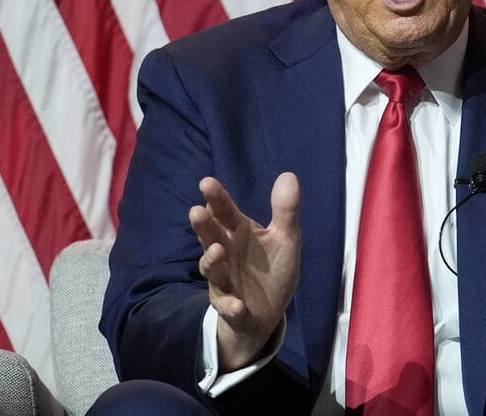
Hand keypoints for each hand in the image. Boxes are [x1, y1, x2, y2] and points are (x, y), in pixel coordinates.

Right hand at [189, 173, 301, 370]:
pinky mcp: (230, 307)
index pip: (225, 211)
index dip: (216, 198)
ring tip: (216, 251)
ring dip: (213, 262)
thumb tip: (289, 175)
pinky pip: (228, 306)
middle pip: (211, 237)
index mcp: (238, 232)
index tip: (207, 182)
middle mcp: (225, 253)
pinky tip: (238, 304)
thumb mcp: (286, 238)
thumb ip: (285, 210)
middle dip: (204, 226)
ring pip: (213, 270)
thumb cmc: (272, 268)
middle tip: (196, 212)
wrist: (268, 311)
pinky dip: (231, 306)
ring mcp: (224, 280)